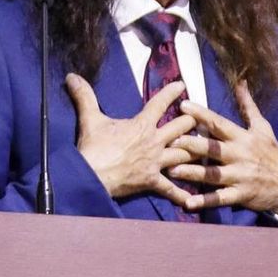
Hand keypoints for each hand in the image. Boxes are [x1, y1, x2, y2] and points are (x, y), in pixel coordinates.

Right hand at [66, 75, 197, 206]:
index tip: (182, 85)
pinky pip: (170, 189)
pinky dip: (181, 194)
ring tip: (205, 149)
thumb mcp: (89, 119)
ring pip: (184, 154)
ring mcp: (156, 163)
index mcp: (142, 125)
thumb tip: (72, 77)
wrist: (91, 175)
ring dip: (195, 151)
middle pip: (182, 128)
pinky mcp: (152, 181)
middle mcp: (154, 142)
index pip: (160, 103)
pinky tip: (193, 199)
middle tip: (199, 118)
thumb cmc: (93, 147)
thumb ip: (84, 96)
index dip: (172, 92)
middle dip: (191, 121)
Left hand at [170, 86, 277, 218]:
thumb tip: (240, 82)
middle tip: (170, 141)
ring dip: (191, 173)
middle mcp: (240, 155)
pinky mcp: (240, 194)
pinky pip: (220, 198)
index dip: (202, 115)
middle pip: (212, 148)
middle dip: (191, 144)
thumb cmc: (272, 154)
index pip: (220, 123)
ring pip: (212, 174)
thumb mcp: (263, 128)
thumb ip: (248, 106)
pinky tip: (188, 203)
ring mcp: (240, 176)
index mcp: (243, 138)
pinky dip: (205, 201)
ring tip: (171, 170)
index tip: (183, 106)